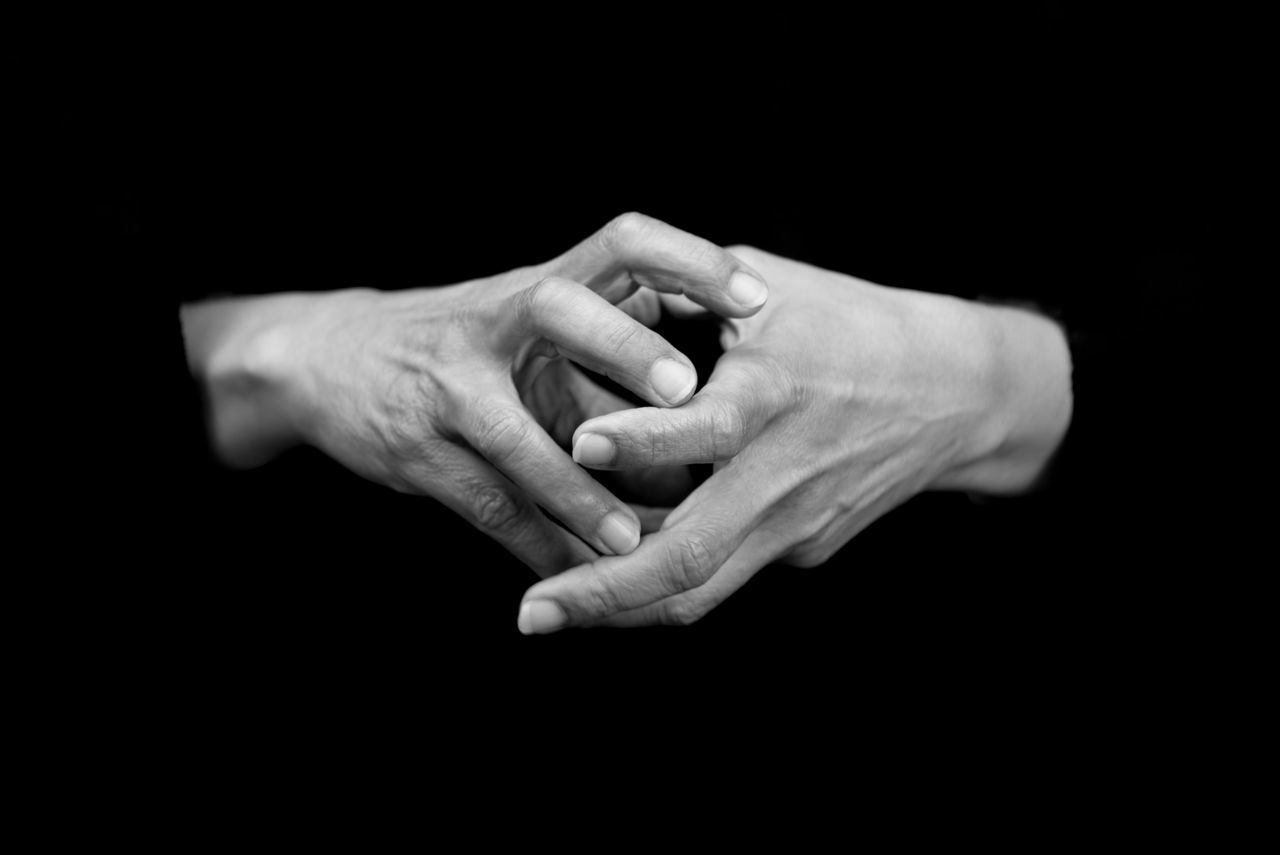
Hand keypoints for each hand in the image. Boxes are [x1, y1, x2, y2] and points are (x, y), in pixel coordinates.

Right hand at [180, 214, 768, 575]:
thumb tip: (715, 388)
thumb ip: (608, 338)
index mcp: (534, 284)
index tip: (755, 298)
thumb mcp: (526, 322)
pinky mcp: (415, 449)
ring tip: (635, 539)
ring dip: (578, 491)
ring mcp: (447, 387)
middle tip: (683, 390)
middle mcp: (490, 323)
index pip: (619, 241)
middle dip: (620, 346)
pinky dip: (537, 542)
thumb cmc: (461, 347)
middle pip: (555, 308)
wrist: (326, 360)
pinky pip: (486, 503)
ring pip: (515, 436)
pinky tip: (579, 574)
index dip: (687, 259)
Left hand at [516, 247, 1072, 629]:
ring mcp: (795, 523)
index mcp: (776, 393)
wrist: (955, 394)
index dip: (643, 438)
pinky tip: (605, 580)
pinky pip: (722, 574)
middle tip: (530, 613)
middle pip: (693, 555)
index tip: (581, 444)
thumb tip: (592, 305)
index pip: (708, 427)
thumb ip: (681, 293)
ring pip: (703, 590)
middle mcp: (783, 472)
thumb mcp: (770, 286)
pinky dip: (660, 584)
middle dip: (604, 590)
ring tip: (550, 614)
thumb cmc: (850, 323)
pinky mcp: (802, 548)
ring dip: (622, 609)